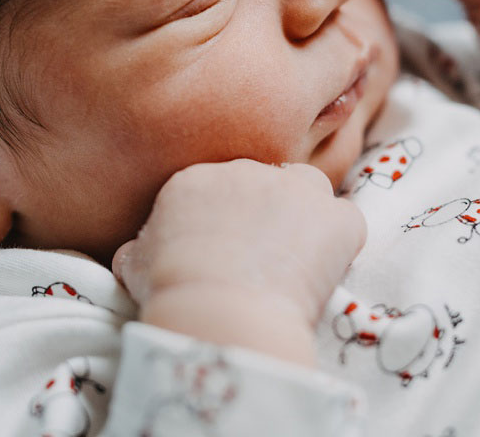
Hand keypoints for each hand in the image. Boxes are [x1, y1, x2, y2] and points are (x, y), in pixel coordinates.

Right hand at [112, 160, 366, 329]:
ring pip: (309, 189)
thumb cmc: (170, 291)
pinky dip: (339, 245)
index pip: (217, 187)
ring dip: (304, 217)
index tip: (220, 251)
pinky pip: (346, 222)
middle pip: (263, 183)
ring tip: (294, 260)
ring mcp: (296, 188)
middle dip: (262, 215)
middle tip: (257, 259)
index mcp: (197, 176)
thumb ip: (139, 248)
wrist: (219, 310)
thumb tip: (136, 253)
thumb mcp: (133, 265)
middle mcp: (248, 170)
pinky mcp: (336, 217)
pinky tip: (323, 275)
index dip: (222, 220)